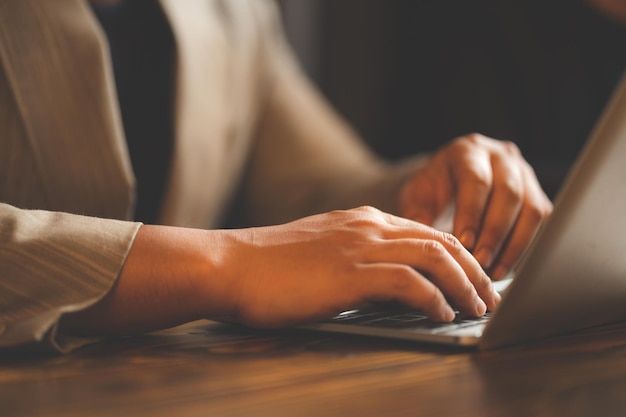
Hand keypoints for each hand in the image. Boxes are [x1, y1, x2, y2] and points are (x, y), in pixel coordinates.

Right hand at [220, 206, 499, 327]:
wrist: (232, 265)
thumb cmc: (271, 266)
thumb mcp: (323, 253)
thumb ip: (359, 260)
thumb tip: (390, 286)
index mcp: (363, 220)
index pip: (427, 232)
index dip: (458, 255)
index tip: (473, 278)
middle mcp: (369, 226)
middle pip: (441, 240)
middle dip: (473, 269)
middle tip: (488, 296)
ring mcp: (361, 247)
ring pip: (434, 257)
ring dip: (463, 285)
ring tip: (477, 309)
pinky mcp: (350, 273)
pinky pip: (409, 283)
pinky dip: (432, 299)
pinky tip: (441, 315)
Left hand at [399, 134, 552, 280]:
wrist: (448, 182)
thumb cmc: (431, 191)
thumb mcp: (417, 197)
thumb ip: (419, 217)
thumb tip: (428, 246)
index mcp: (468, 151)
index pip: (476, 180)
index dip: (472, 214)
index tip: (464, 244)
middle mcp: (501, 156)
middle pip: (509, 193)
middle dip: (495, 233)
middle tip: (480, 262)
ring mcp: (524, 174)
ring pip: (532, 209)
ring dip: (515, 245)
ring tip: (493, 272)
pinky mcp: (537, 195)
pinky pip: (541, 223)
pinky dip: (525, 248)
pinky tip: (505, 268)